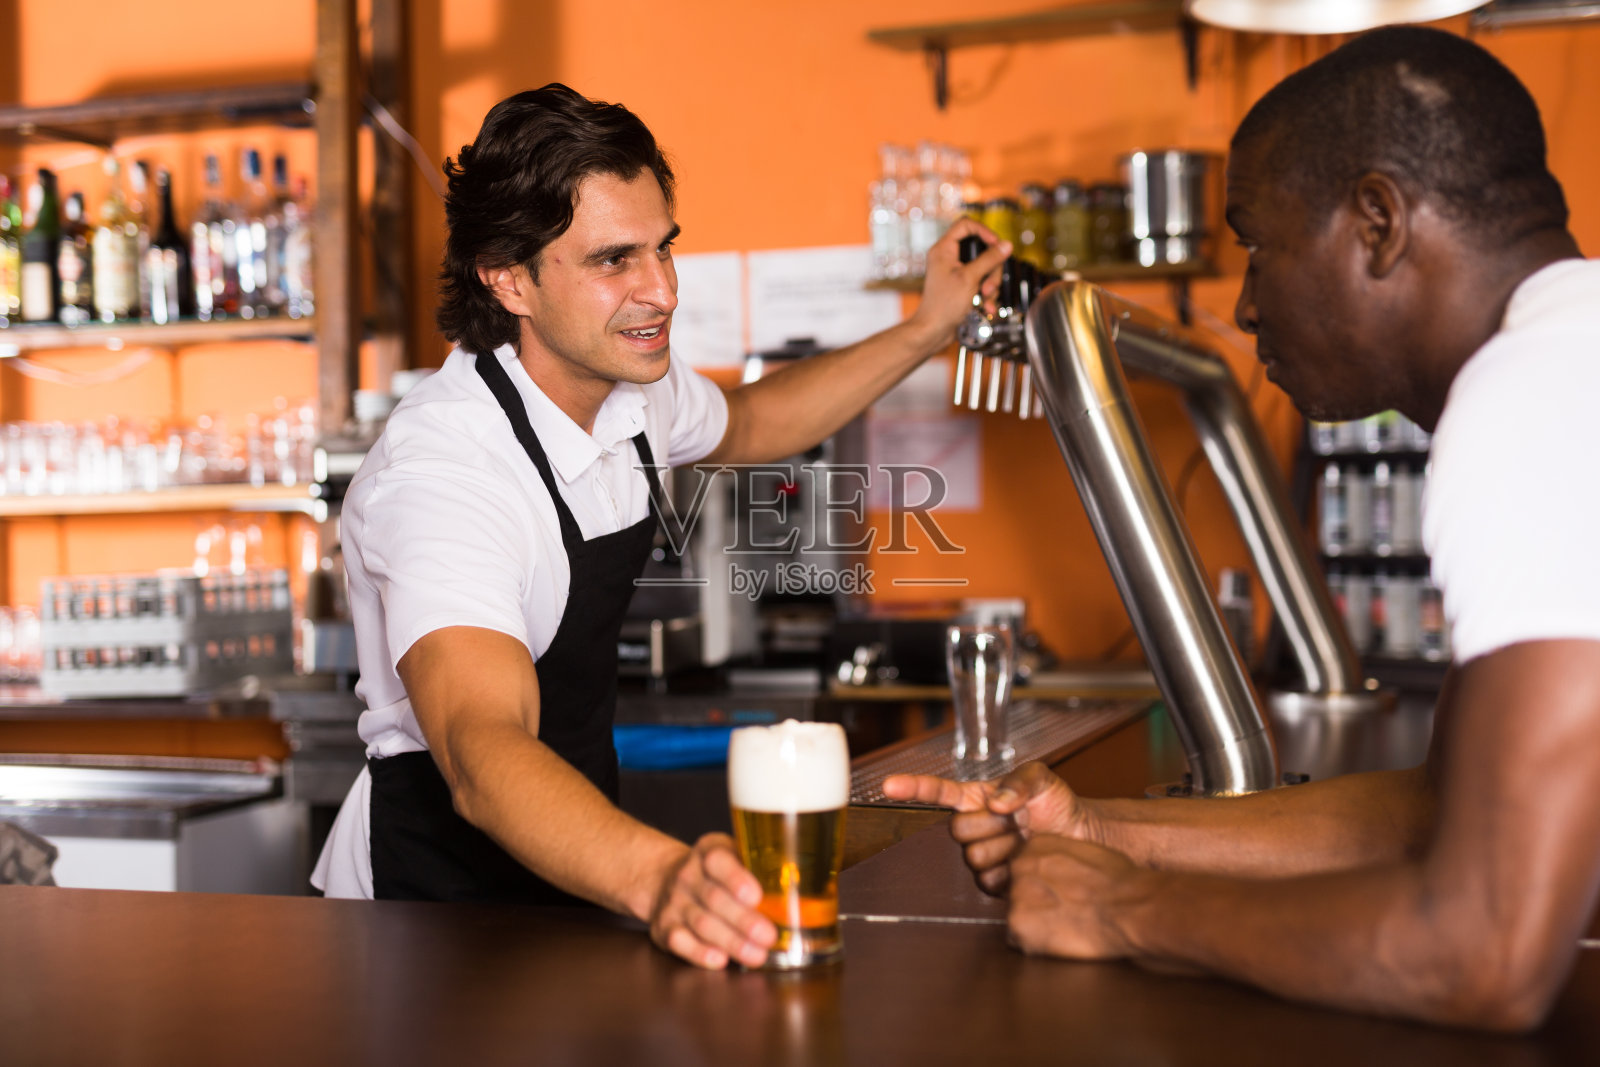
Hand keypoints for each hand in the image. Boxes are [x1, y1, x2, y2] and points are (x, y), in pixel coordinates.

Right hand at [648, 833, 776, 969]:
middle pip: (715, 899)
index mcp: (709, 852)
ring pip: (701, 923)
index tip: (756, 896)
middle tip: (769, 936)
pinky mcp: (663, 927)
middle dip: (743, 920)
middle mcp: (688, 875)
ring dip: (731, 942)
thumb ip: (761, 867)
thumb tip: (809, 887)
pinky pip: (679, 942)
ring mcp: (674, 902)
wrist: (666, 879)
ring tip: (757, 955)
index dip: (736, 878)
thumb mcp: (735, 856)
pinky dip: (699, 953)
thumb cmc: (717, 873)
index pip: (719, 860)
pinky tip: (720, 960)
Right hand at [882, 762, 1096, 893]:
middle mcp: (971, 827)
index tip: (888, 785)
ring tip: (1026, 840)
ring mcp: (979, 856)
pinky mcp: (993, 883)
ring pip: (973, 857)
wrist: (1081, 838)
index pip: (937, 792)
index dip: (912, 787)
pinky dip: (1012, 871)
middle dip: (991, 825)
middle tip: (1018, 820)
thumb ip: (1019, 782)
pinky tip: (1025, 860)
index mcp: (975, 798)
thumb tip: (998, 802)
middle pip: (956, 830)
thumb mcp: (1041, 778)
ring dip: (1005, 848)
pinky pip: (988, 881)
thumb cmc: (1058, 804)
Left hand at [905, 216, 1012, 343]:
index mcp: (944, 249)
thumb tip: (1006, 245)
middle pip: (981, 249)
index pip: (966, 225)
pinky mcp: (962, 285)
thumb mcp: (970, 279)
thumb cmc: (943, 305)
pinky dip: (987, 294)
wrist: (933, 331)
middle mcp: (949, 257)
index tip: (997, 245)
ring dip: (991, 284)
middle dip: (991, 268)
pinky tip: (987, 306)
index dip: (984, 232)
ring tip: (986, 298)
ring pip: (984, 267)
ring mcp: (956, 272)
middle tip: (989, 285)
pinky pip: (981, 282)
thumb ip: (989, 259)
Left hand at [1007, 835, 1143, 959]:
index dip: (1043, 888)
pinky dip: (1036, 945)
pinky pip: (1019, 941)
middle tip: (1063, 915)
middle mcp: (1019, 866)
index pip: (1023, 869)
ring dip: (1035, 926)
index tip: (1061, 897)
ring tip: (1066, 927)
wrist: (1130, 907)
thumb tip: (1056, 875)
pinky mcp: (1017, 926)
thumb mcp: (1085, 854)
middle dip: (1034, 906)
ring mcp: (1016, 895)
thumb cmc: (1120, 883)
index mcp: (1036, 844)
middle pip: (1015, 892)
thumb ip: (1060, 861)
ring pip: (1016, 917)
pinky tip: (1061, 940)